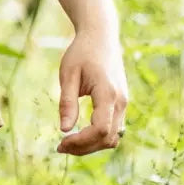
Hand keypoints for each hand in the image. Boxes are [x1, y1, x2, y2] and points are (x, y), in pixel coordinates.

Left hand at [56, 29, 127, 154]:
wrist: (101, 36)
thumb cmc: (81, 52)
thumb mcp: (68, 74)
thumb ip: (67, 102)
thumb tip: (64, 129)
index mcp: (108, 94)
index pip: (100, 130)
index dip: (81, 142)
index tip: (61, 142)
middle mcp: (120, 102)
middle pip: (107, 138)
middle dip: (85, 147)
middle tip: (60, 147)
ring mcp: (123, 103)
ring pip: (113, 136)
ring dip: (92, 145)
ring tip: (68, 143)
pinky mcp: (120, 103)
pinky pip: (113, 128)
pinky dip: (98, 136)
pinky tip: (79, 134)